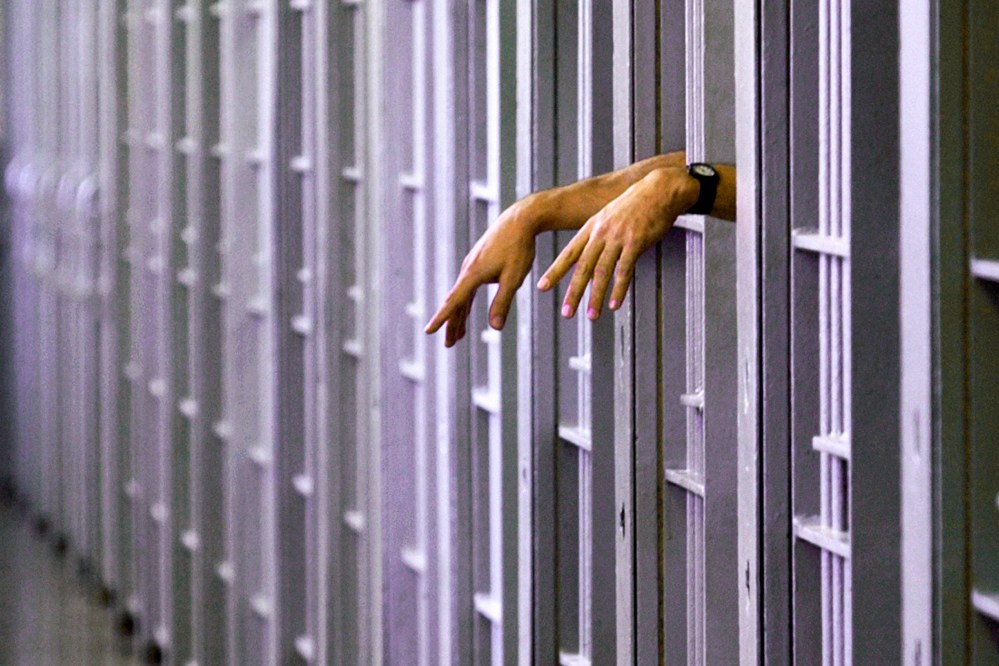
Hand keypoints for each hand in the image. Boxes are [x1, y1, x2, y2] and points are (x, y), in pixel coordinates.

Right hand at [424, 199, 539, 346]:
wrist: (520, 220)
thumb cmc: (519, 248)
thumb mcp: (513, 278)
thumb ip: (502, 302)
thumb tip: (495, 328)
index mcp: (473, 274)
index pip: (454, 301)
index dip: (442, 318)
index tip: (429, 331)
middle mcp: (468, 270)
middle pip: (455, 302)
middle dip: (451, 324)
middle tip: (448, 344)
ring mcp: (472, 265)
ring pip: (461, 295)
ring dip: (459, 315)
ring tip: (457, 335)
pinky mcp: (478, 262)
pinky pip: (468, 287)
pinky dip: (466, 302)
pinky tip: (466, 310)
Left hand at [536, 166, 697, 318]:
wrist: (659, 189)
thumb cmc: (635, 204)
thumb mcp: (609, 216)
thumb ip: (599, 235)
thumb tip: (591, 254)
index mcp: (592, 228)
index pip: (569, 254)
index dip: (555, 271)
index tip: (542, 287)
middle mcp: (601, 233)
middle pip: (583, 267)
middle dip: (573, 292)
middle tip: (566, 312)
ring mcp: (618, 238)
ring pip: (602, 272)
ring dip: (596, 296)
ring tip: (591, 315)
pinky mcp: (636, 242)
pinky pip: (625, 270)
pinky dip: (619, 289)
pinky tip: (615, 304)